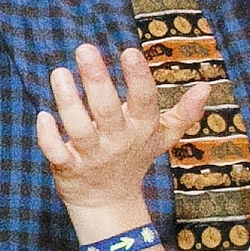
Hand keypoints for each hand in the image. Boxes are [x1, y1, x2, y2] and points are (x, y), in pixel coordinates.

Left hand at [34, 43, 207, 233]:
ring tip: (59, 72)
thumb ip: (184, 113)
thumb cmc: (135, 157)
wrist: (109, 201)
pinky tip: (42, 115)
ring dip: (67, 101)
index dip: (138, 78)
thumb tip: (207, 87)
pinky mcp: (68, 168)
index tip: (129, 51)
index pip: (144, 101)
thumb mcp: (163, 136)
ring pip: (79, 128)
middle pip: (106, 109)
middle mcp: (117, 141)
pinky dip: (48, 136)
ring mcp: (91, 155)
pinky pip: (56, 152)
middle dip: (96, 80)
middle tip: (84, 49)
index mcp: (141, 128)